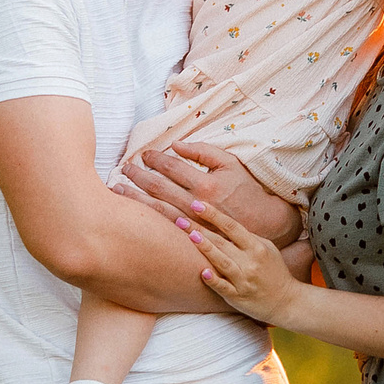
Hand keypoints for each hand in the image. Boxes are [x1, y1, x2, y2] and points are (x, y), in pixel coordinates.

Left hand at [120, 141, 302, 245]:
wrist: (265, 224)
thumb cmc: (247, 190)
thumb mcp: (230, 164)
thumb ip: (203, 151)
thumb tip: (176, 144)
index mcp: (207, 184)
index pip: (172, 168)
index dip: (155, 159)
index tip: (143, 154)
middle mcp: (197, 205)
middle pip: (159, 188)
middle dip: (138, 176)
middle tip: (124, 168)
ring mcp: (194, 224)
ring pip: (157, 209)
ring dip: (135, 198)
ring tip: (118, 190)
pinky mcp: (193, 238)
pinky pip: (165, 227)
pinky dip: (147, 217)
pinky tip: (134, 212)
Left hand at [179, 199, 303, 323]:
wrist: (286, 301)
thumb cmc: (273, 271)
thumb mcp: (267, 248)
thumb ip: (246, 237)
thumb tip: (223, 224)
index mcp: (256, 247)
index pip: (231, 226)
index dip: (213, 215)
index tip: (196, 204)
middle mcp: (250, 262)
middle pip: (222, 242)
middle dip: (199, 229)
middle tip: (179, 219)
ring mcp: (244, 280)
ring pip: (222, 262)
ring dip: (206, 249)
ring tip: (190, 236)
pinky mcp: (238, 297)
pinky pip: (223, 287)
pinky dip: (213, 280)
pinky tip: (202, 272)